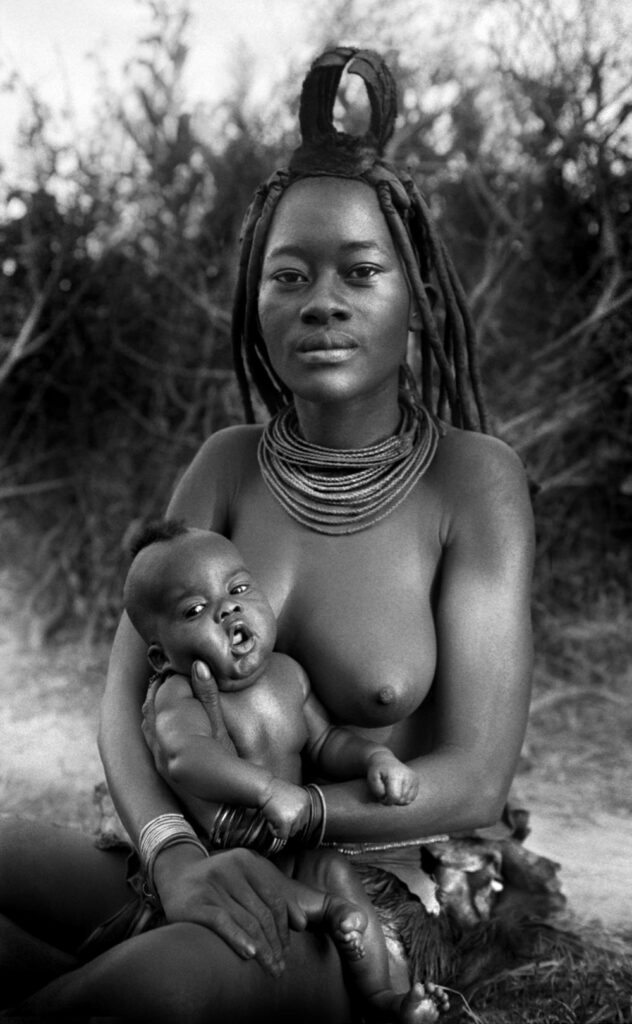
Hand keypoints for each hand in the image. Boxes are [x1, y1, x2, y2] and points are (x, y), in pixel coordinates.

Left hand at [142, 661, 237, 777]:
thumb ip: (207, 695)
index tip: (191, 667)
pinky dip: (152, 717)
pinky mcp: (155, 762)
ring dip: (157, 699)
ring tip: (172, 689)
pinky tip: (163, 717)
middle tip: (181, 674)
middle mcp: (157, 734)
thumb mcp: (221, 727)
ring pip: (146, 714)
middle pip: (153, 697)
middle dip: (165, 683)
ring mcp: (154, 749)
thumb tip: (199, 665)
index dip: (180, 675)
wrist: (217, 805)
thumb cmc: (225, 764)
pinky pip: (146, 731)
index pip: (169, 686)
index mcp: (172, 721)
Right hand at [153, 843, 309, 976]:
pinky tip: (250, 954)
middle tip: (280, 968)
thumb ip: (272, 896)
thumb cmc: (216, 883)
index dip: (284, 929)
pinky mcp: (196, 901)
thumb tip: (302, 923)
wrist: (174, 876)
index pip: (275, 900)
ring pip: (247, 921)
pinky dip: (239, 938)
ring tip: (271, 969)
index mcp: (247, 861)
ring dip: (263, 950)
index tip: (287, 952)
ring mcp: (213, 883)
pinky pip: (223, 922)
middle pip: (263, 914)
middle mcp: (231, 868)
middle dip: (275, 944)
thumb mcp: (245, 880)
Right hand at [259, 779, 310, 838]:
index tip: (283, 813)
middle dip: (287, 824)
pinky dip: (273, 830)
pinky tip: (270, 818)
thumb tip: (295, 822)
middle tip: (277, 813)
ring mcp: (296, 815)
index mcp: (306, 800)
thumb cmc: (273, 791)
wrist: (264, 788)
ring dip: (280, 827)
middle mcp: (304, 808)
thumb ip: (296, 807)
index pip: (303, 819)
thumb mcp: (291, 795)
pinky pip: (281, 835)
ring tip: (274, 814)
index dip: (291, 819)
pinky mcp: (287, 822)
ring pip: (290, 833)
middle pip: (298, 827)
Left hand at [366, 750, 418, 804]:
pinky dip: (404, 798)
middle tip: (385, 792)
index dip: (387, 801)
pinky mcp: (416, 781)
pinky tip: (398, 790)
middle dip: (392, 800)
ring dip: (398, 799)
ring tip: (391, 790)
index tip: (382, 796)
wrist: (385, 760)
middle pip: (401, 800)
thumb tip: (388, 797)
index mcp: (396, 774)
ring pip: (407, 801)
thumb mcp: (371, 778)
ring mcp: (414, 778)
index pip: (395, 797)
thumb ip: (377, 790)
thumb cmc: (377, 771)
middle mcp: (408, 776)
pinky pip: (411, 798)